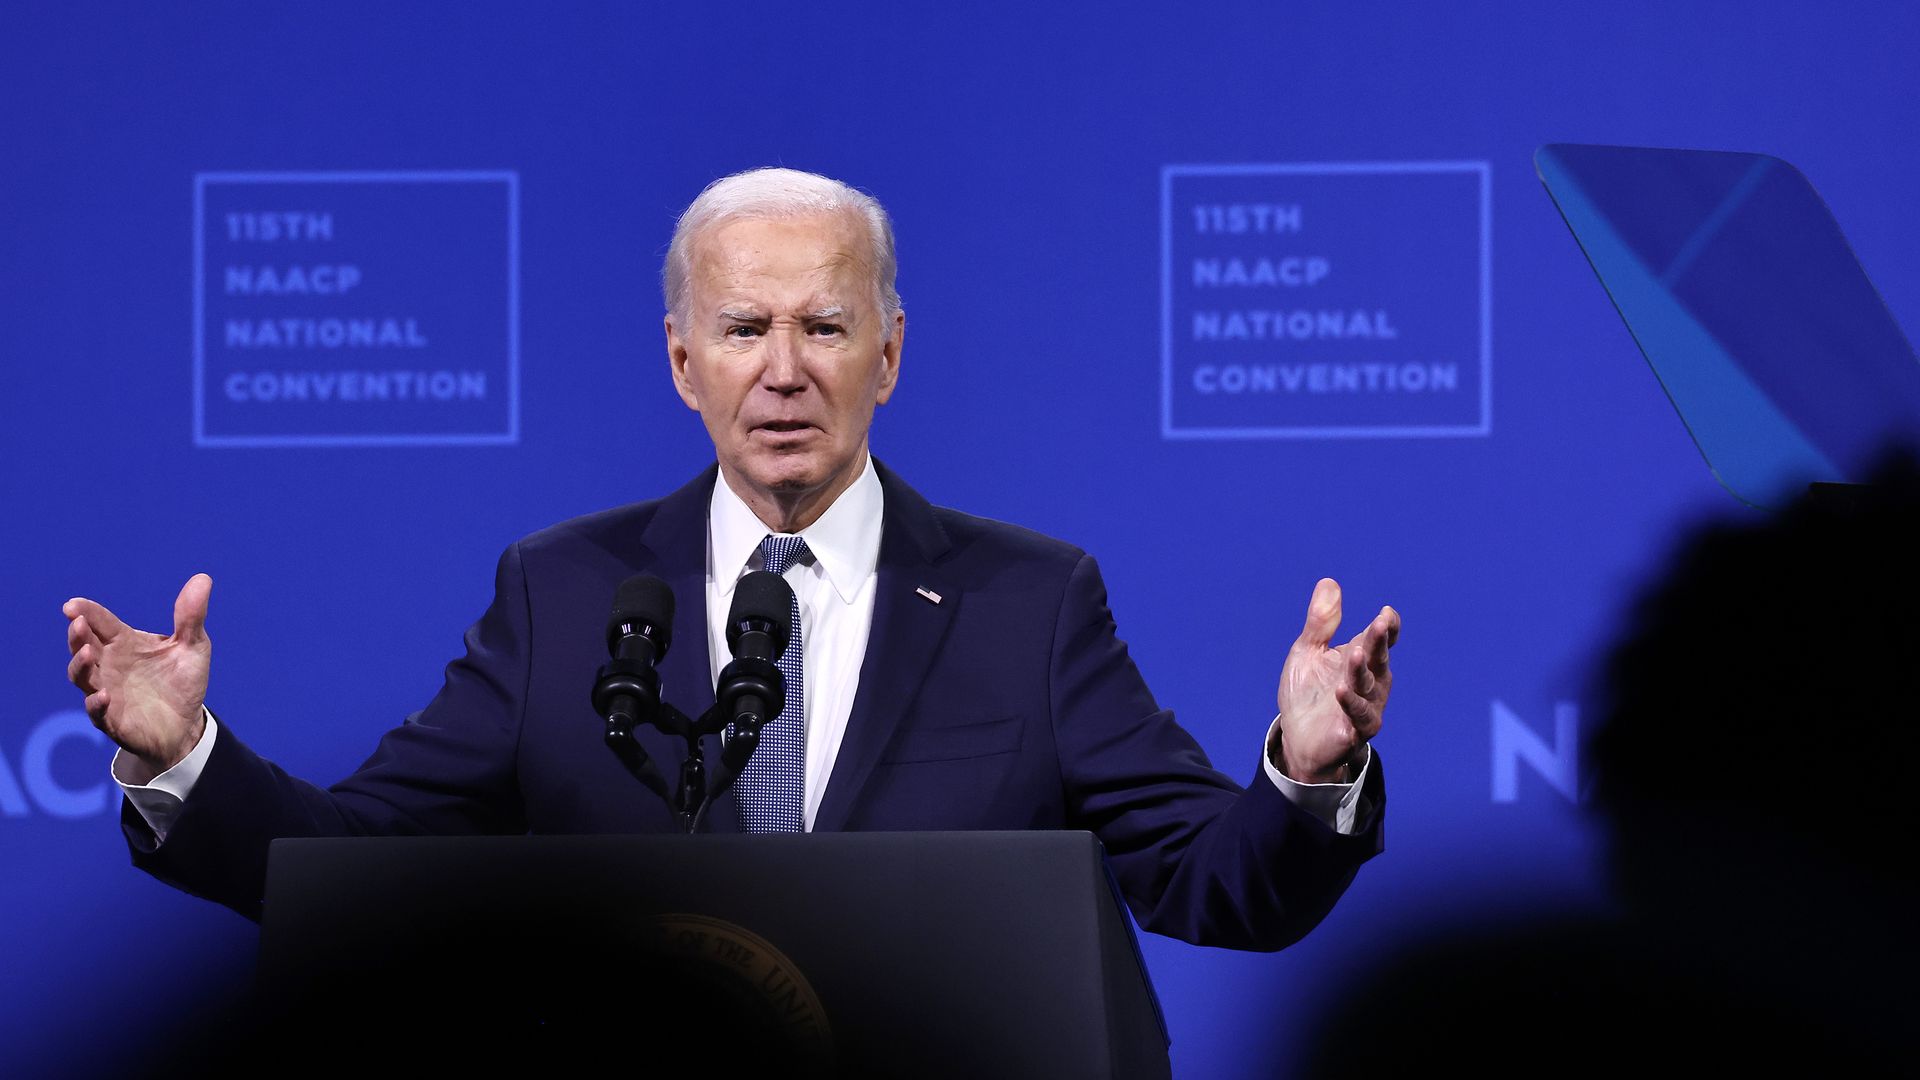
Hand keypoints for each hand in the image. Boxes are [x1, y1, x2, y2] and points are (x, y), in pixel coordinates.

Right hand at [64, 575, 212, 781]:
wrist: (187, 724)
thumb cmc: (182, 681)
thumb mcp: (193, 646)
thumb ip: (191, 616)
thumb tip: (203, 578)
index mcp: (124, 643)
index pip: (101, 623)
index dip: (86, 612)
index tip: (73, 605)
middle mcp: (109, 665)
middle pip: (84, 646)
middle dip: (78, 635)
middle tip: (78, 623)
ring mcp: (106, 691)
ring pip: (83, 677)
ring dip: (81, 665)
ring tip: (88, 653)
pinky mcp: (112, 719)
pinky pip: (97, 712)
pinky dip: (97, 704)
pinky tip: (103, 695)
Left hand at [1273, 578, 1398, 783]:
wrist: (1298, 737)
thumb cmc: (1308, 692)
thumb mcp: (1309, 651)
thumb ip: (1321, 622)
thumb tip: (1329, 582)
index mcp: (1362, 658)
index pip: (1383, 639)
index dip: (1388, 626)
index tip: (1386, 613)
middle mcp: (1371, 680)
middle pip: (1378, 657)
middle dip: (1379, 641)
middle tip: (1380, 623)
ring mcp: (1366, 705)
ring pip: (1368, 685)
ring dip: (1361, 670)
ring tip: (1354, 652)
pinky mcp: (1355, 730)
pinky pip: (1359, 717)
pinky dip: (1352, 704)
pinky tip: (1342, 691)